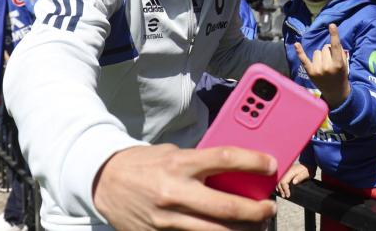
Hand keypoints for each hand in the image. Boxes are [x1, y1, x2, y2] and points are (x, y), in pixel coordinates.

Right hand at [93, 144, 277, 230]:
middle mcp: (174, 191)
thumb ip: (201, 163)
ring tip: (256, 226)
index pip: (225, 158)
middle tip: (269, 209)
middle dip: (255, 211)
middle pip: (226, 206)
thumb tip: (236, 173)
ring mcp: (165, 218)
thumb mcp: (174, 153)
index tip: (271, 164)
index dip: (253, 162)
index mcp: (179, 163)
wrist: (103, 180)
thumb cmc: (145, 163)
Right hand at [276, 162, 313, 198]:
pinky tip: (280, 188)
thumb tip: (294, 182)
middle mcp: (286, 171)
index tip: (288, 195)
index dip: (285, 189)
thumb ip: (300, 177)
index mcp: (290, 171)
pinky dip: (280, 184)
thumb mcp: (306, 174)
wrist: (308, 162)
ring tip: (282, 194)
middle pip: (280, 181)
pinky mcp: (286, 172)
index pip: (284, 181)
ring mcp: (286, 171)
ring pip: (279, 180)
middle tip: (284, 196)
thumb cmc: (308, 169)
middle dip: (281, 189)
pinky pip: (280, 178)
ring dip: (280, 187)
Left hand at [294, 24, 349, 108]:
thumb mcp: (345, 64)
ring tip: (324, 66)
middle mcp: (327, 67)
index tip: (332, 25)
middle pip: (324, 48)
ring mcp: (317, 70)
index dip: (334, 35)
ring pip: (316, 52)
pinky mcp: (310, 72)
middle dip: (328, 52)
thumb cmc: (341, 76)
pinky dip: (300, 52)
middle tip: (331, 62)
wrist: (336, 93)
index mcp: (337, 64)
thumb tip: (330, 41)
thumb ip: (339, 52)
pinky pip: (304, 59)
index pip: (335, 47)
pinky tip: (296, 44)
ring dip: (320, 56)